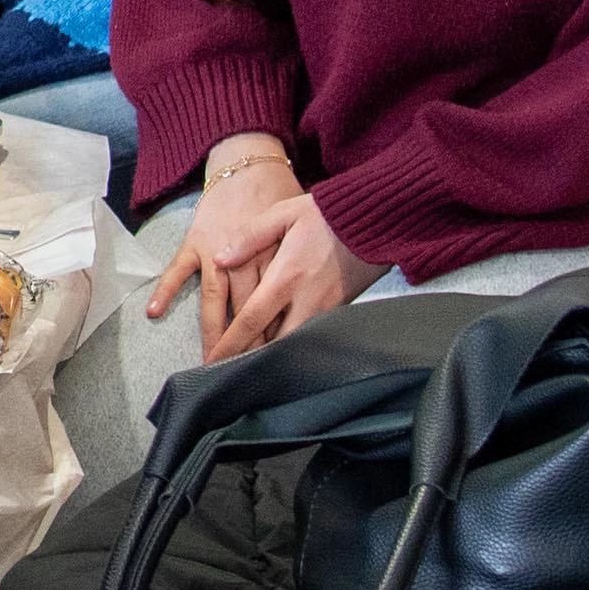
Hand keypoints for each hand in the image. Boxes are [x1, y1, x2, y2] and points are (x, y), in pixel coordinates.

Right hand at [147, 139, 303, 344]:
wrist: (250, 162)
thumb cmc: (280, 197)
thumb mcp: (300, 230)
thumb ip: (300, 264)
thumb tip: (312, 302)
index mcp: (273, 260)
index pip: (275, 308)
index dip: (275, 336)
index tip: (274, 364)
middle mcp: (245, 261)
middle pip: (246, 311)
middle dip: (245, 345)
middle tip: (243, 374)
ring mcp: (215, 252)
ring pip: (214, 300)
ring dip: (212, 332)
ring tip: (209, 361)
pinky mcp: (194, 242)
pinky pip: (176, 270)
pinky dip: (165, 290)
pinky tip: (155, 312)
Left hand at [210, 193, 379, 358]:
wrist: (377, 220)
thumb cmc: (326, 215)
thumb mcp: (283, 214)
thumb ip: (249, 238)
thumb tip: (220, 259)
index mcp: (286, 278)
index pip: (251, 320)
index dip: (230, 344)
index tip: (212, 362)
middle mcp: (306, 300)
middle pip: (274, 343)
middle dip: (250, 361)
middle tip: (227, 375)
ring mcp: (327, 309)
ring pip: (294, 344)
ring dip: (272, 356)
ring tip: (249, 367)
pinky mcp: (341, 310)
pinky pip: (311, 335)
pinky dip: (294, 344)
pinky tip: (280, 348)